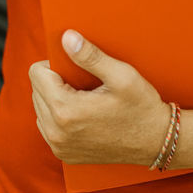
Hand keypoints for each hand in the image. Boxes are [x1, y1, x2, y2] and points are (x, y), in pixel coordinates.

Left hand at [28, 29, 171, 166]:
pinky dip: (59, 116)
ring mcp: (59, 146)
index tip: (76, 67)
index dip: (55, 63)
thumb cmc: (142, 108)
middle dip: (55, 81)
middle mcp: (56, 132)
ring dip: (55, 99)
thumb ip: (90, 56)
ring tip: (84, 98)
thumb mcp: (122, 75)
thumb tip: (66, 37)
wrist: (156, 142)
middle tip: (84, 83)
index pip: (36, 73)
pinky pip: (48, 126)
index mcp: (66, 111)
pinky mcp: (64, 154)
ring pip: (40, 108)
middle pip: (36, 90)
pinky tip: (82, 114)